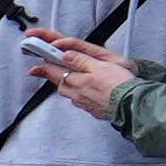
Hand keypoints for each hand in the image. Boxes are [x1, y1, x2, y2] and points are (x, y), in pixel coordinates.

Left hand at [17, 29, 144, 114]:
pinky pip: (82, 101)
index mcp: (76, 80)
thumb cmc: (118, 86)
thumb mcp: (100, 66)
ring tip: (69, 79)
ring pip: (70, 93)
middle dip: (54, 76)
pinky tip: (88, 93)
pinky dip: (81, 95)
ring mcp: (85, 104)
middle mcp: (77, 94)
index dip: (43, 68)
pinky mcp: (95, 110)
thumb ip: (81, 60)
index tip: (34, 67)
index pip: (54, 72)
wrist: (132, 106)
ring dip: (67, 85)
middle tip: (49, 71)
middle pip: (60, 84)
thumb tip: (65, 55)